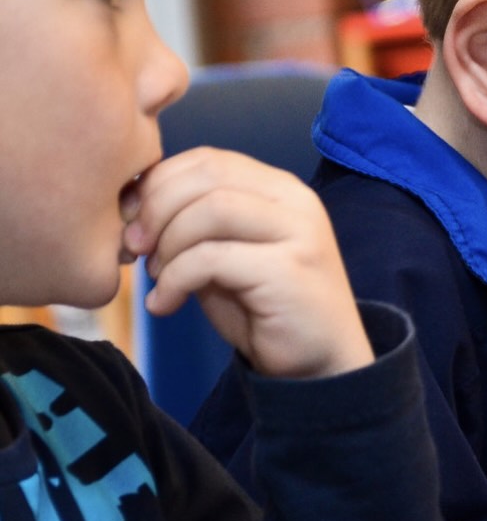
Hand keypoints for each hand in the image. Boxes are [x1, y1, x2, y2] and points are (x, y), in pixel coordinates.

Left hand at [126, 148, 372, 379]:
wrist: (321, 361)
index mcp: (279, 189)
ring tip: (158, 278)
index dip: (158, 183)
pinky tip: (166, 304)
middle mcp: (296, 201)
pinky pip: (211, 258)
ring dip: (167, 245)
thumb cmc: (266, 307)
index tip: (131, 221)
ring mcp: (299, 233)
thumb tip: (134, 206)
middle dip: (156, 209)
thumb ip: (194, 224)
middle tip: (135, 248)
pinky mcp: (288, 270)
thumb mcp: (224, 254)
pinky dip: (174, 280)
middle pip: (208, 176)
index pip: (208, 159)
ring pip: (210, 210)